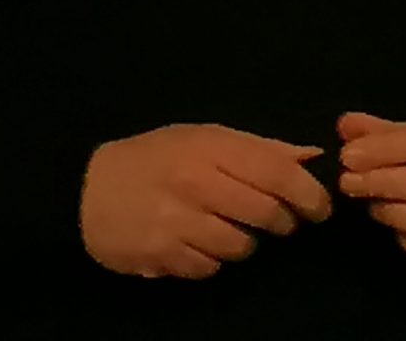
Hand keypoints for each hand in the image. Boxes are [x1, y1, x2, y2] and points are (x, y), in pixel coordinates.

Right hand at [80, 123, 332, 279]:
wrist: (85, 189)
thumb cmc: (155, 157)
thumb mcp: (205, 137)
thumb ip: (260, 149)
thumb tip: (312, 156)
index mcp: (211, 149)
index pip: (277, 172)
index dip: (308, 193)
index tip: (320, 208)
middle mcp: (195, 185)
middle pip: (264, 213)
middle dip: (284, 222)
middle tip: (284, 222)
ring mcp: (175, 223)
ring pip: (239, 246)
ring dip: (247, 243)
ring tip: (235, 231)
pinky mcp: (157, 256)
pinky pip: (207, 268)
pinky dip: (213, 261)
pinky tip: (201, 245)